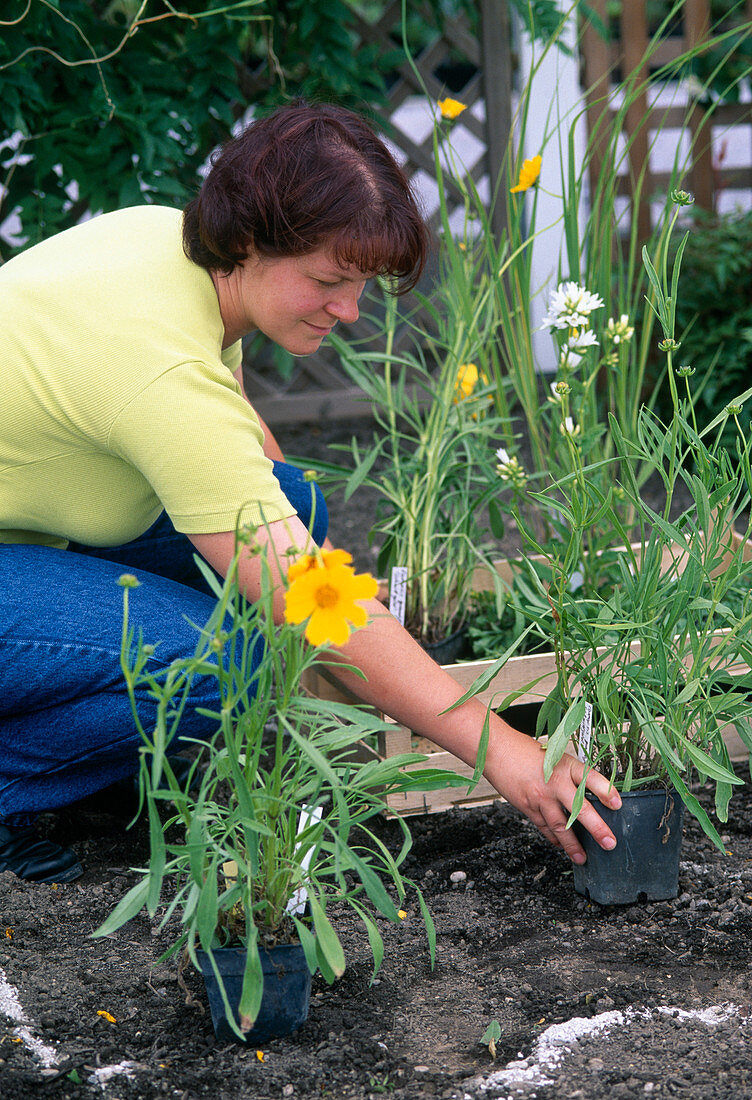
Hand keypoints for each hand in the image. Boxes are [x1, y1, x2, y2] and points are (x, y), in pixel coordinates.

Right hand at [485, 725, 620, 863]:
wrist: (497, 750)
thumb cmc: (526, 751)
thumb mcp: (555, 757)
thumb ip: (572, 775)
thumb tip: (590, 796)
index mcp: (566, 765)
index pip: (591, 778)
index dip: (606, 791)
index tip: (618, 804)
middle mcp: (555, 782)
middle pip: (579, 808)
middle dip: (596, 828)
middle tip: (609, 842)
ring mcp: (540, 796)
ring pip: (560, 825)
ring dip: (573, 844)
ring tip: (582, 857)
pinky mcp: (527, 806)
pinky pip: (544, 827)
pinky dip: (553, 838)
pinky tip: (560, 845)